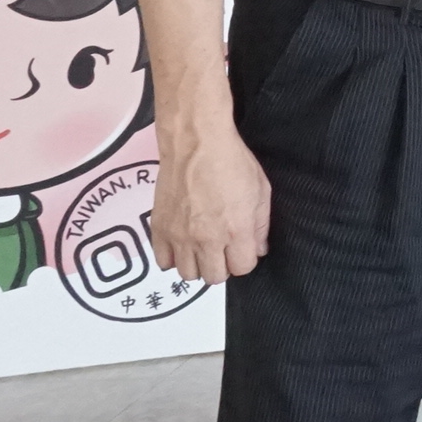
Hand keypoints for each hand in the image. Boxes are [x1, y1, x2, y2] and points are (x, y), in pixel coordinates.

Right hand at [149, 118, 271, 284]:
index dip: (245, 259)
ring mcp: (180, 237)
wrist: (196, 144)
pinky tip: (181, 242)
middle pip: (214, 277)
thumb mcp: (261, 190)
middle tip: (222, 248)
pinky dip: (173, 257)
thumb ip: (261, 225)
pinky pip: (163, 261)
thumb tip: (259, 250)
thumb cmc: (233, 162)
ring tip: (201, 246)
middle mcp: (207, 239)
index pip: (243, 268)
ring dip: (197, 264)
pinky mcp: (159, 229)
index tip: (243, 248)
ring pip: (187, 274)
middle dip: (222, 266)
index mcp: (236, 230)